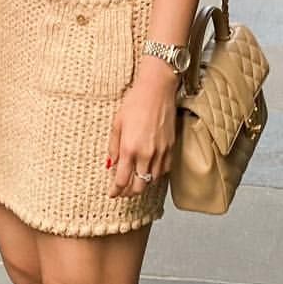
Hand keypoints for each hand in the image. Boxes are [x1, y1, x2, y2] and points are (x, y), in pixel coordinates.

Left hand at [106, 58, 177, 197]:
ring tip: (135, 183)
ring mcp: (161, 151)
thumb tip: (111, 163)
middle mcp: (146, 154)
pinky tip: (150, 171)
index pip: (122, 180)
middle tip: (123, 192)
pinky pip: (164, 169)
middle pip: (139, 186)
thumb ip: (114, 147)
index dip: (116, 191)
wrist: (157, 89)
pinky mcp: (171, 147)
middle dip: (129, 192)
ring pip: (152, 179)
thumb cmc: (135, 102)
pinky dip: (156, 174)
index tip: (112, 193)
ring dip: (143, 184)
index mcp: (129, 149)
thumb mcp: (117, 124)